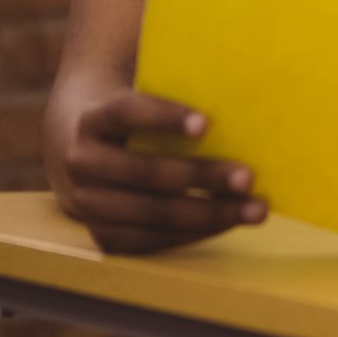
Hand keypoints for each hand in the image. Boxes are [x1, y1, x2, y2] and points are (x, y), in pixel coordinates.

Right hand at [47, 88, 264, 254]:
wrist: (89, 154)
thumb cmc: (140, 121)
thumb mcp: (148, 100)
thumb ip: (182, 96)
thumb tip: (245, 98)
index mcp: (95, 119)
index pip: (127, 113)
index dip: (164, 118)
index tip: (207, 123)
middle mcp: (83, 162)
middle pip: (145, 171)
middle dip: (201, 176)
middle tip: (248, 178)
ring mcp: (87, 203)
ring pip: (151, 213)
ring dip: (208, 213)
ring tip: (253, 209)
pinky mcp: (100, 234)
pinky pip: (150, 240)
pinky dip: (193, 233)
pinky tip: (227, 223)